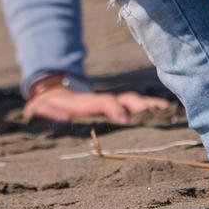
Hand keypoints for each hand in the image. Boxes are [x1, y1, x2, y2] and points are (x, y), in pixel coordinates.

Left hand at [22, 77, 172, 125]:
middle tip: (154, 110)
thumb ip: (48, 110)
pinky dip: (146, 106)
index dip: (113, 109)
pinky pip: (131, 105)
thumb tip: (60, 116)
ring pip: (130, 101)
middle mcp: (100, 99)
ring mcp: (108, 101)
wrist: (54, 90)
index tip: (125, 119)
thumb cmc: (49, 103)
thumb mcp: (43, 106)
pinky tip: (162, 109)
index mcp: (85, 102)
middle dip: (138, 103)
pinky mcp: (112, 106)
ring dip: (147, 103)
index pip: (103, 103)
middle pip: (122, 99)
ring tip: (165, 107)